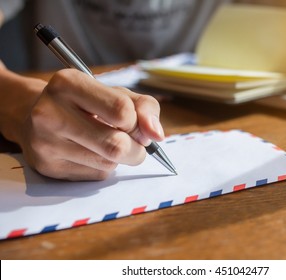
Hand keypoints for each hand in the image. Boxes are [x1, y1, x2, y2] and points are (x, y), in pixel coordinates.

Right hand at [20, 69, 163, 180]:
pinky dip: (104, 168)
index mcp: (69, 83)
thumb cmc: (86, 102)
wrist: (36, 115)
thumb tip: (157, 134)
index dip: (137, 123)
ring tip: (106, 143)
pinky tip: (91, 153)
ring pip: (108, 164)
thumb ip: (144, 107)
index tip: (134, 124)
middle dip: (136, 149)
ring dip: (120, 159)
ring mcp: (46, 143)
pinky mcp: (48, 167)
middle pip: (116, 145)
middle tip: (133, 143)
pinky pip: (96, 176)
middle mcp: (51, 112)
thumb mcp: (116, 93)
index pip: (122, 110)